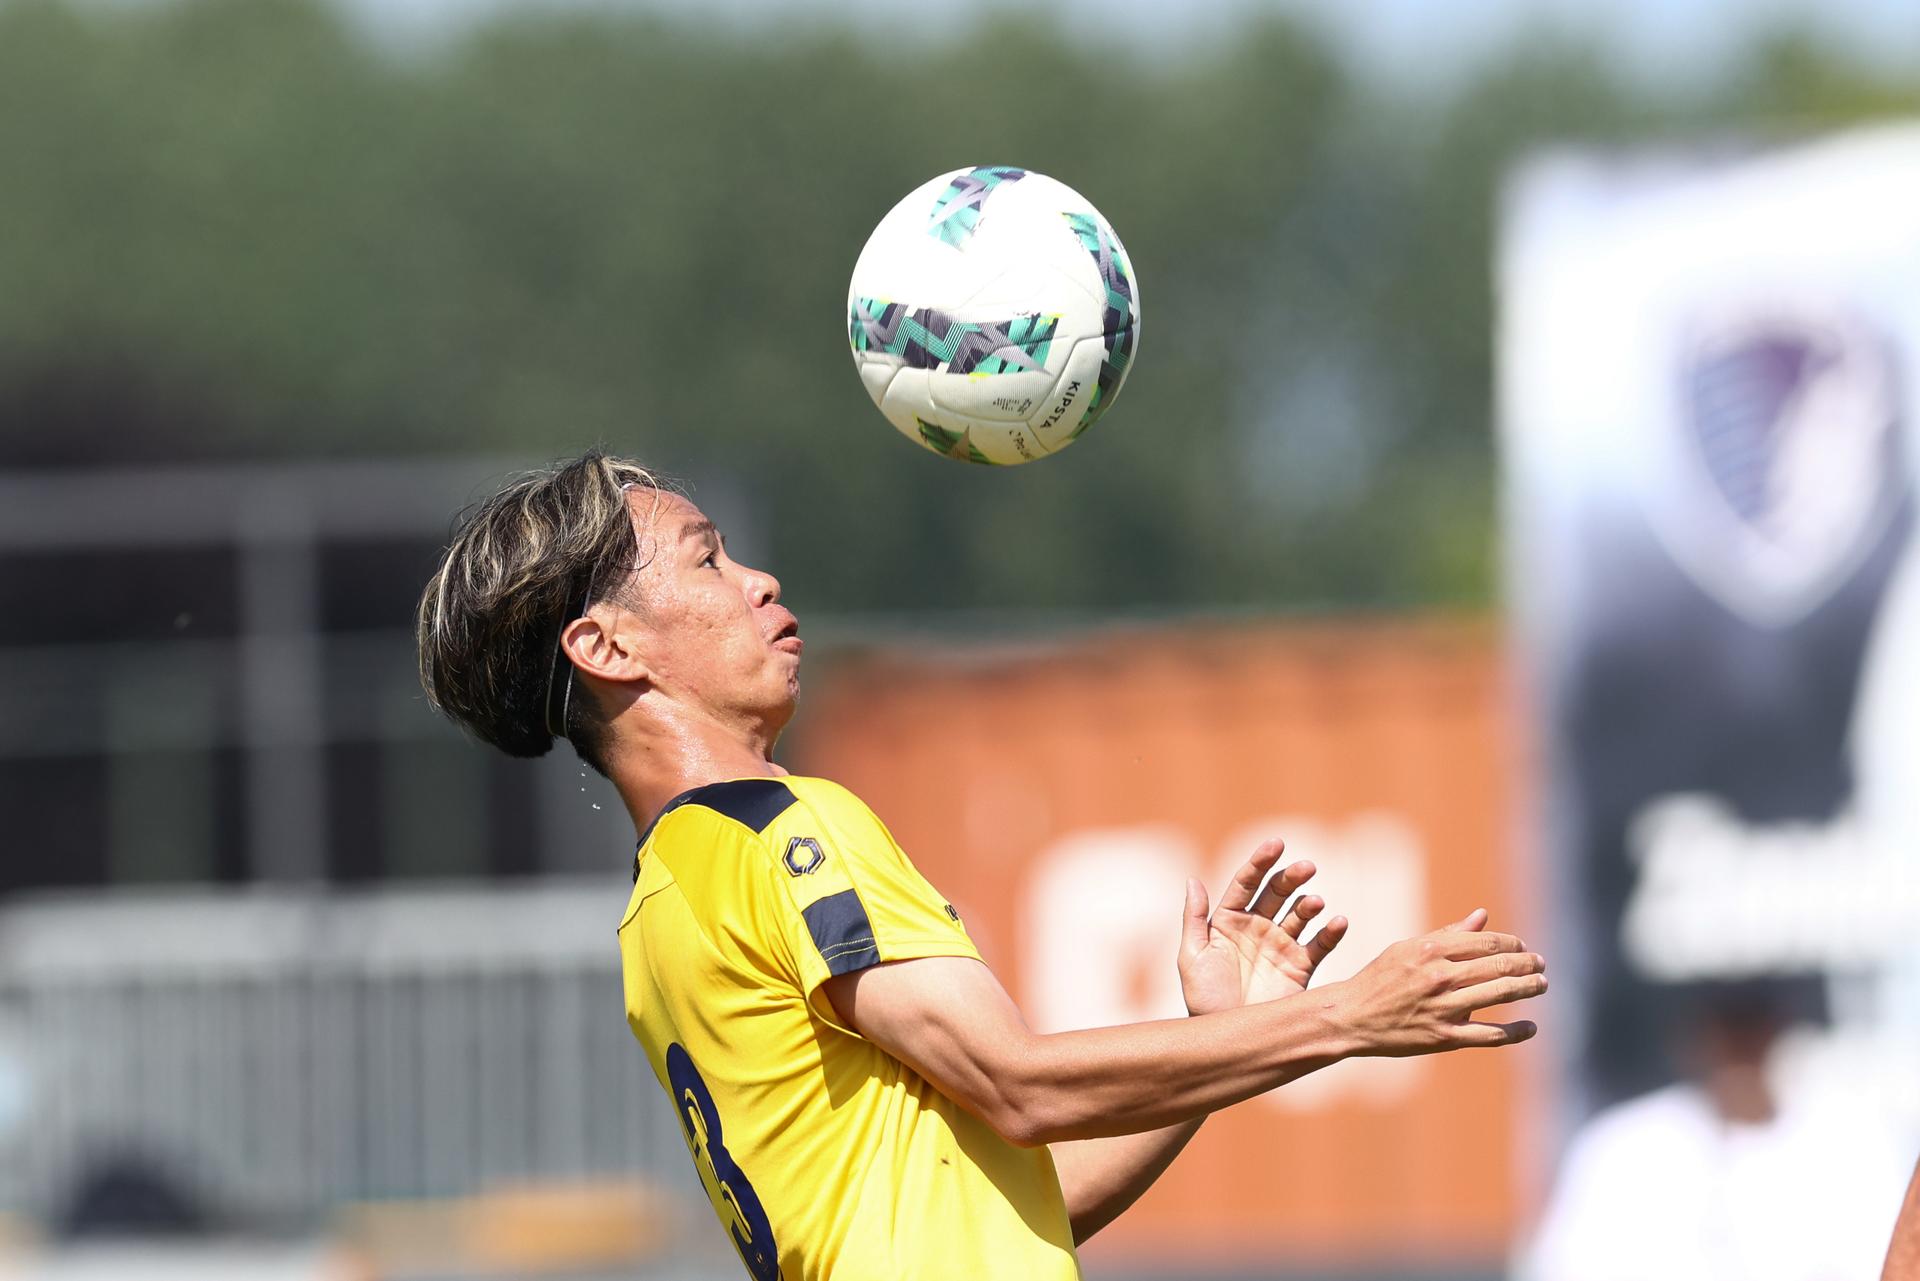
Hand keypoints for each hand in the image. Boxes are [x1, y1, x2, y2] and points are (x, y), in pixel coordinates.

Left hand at [1178, 838, 1349, 1015]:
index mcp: (1229, 920)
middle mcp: (1257, 928)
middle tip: (1306, 868)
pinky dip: (1331, 932)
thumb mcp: (1192, 958)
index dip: (1260, 862)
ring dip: (1309, 904)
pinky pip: (1320, 945)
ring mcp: (1281, 946)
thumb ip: (1194, 918)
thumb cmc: (1204, 1000)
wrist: (1230, 1039)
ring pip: (1300, 915)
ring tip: (1314, 903)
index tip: (1276, 844)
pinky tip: (1338, 921)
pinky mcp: (1301, 967)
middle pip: (1277, 892)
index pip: (1246, 882)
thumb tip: (1192, 879)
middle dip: (1291, 877)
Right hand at [1323, 908, 1545, 1055]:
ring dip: (1528, 988)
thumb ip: (1448, 934)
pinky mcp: (1445, 1038)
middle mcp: (1440, 976)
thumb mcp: (1408, 948)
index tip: (1522, 947)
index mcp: (1430, 950)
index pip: (1487, 942)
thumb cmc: (1379, 979)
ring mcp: (1444, 1008)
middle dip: (1527, 964)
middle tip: (1540, 964)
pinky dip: (1516, 1032)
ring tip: (1541, 984)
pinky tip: (1531, 1027)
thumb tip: (1483, 916)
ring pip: (1500, 994)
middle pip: (1499, 966)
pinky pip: (1491, 1034)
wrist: (1351, 1017)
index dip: (1512, 943)